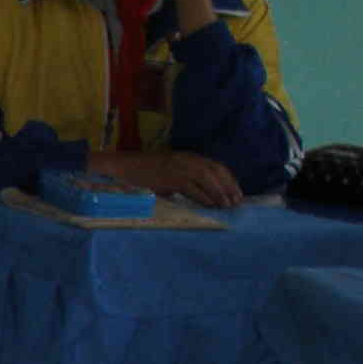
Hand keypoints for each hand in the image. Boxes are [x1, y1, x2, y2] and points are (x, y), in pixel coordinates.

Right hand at [87, 148, 242, 207]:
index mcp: (189, 157)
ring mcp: (179, 168)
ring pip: (207, 179)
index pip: (216, 166)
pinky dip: (204, 197)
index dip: (228, 178)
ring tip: (227, 205)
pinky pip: (192, 188)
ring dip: (219, 193)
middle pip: (215, 172)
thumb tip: (198, 195)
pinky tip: (211, 205)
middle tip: (237, 201)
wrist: (125, 167)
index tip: (236, 191)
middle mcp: (187, 160)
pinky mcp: (171, 178)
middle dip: (228, 187)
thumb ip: (183, 180)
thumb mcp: (168, 172)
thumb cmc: (144, 172)